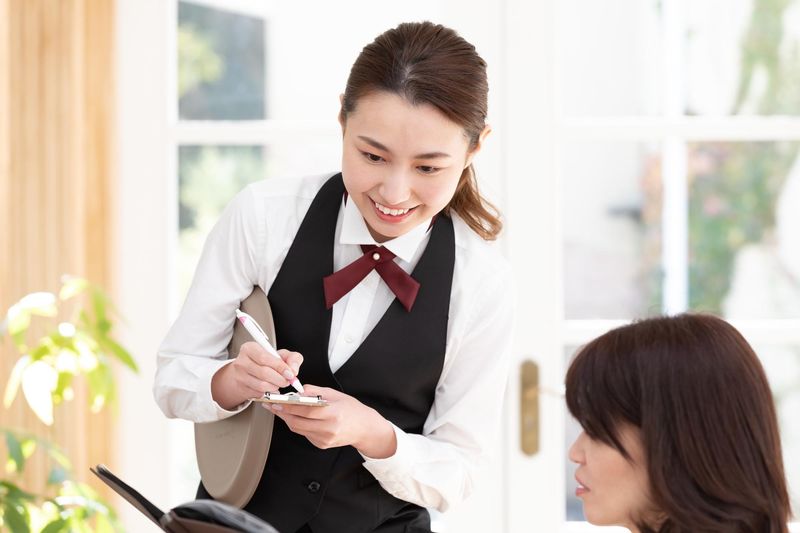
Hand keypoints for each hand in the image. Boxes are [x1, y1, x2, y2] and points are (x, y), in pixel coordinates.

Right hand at [211, 342, 302, 409]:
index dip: (280, 367)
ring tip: (279, 384)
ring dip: (275, 387)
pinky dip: (269, 393)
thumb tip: (294, 370)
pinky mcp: (241, 389)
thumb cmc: (265, 362)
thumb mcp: (279, 355)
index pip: (265, 358)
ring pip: (262, 385)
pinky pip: (259, 394)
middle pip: (264, 373)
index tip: (291, 374)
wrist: (246, 374)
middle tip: (287, 381)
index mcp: (250, 348)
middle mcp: (241, 362)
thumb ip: (292, 358)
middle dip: (280, 379)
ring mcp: (239, 377)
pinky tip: (271, 389)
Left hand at [265, 385, 396, 458]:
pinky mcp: (321, 444)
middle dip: (283, 413)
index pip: (305, 410)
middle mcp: (328, 428)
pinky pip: (304, 434)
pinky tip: (296, 418)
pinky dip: (298, 425)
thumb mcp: (336, 394)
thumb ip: (316, 392)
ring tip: (281, 410)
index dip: (288, 406)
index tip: (277, 401)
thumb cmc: (352, 410)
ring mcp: (324, 439)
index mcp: (333, 413)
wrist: (365, 428)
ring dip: (287, 419)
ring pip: (298, 429)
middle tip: (273, 405)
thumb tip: (298, 391)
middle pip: (297, 421)